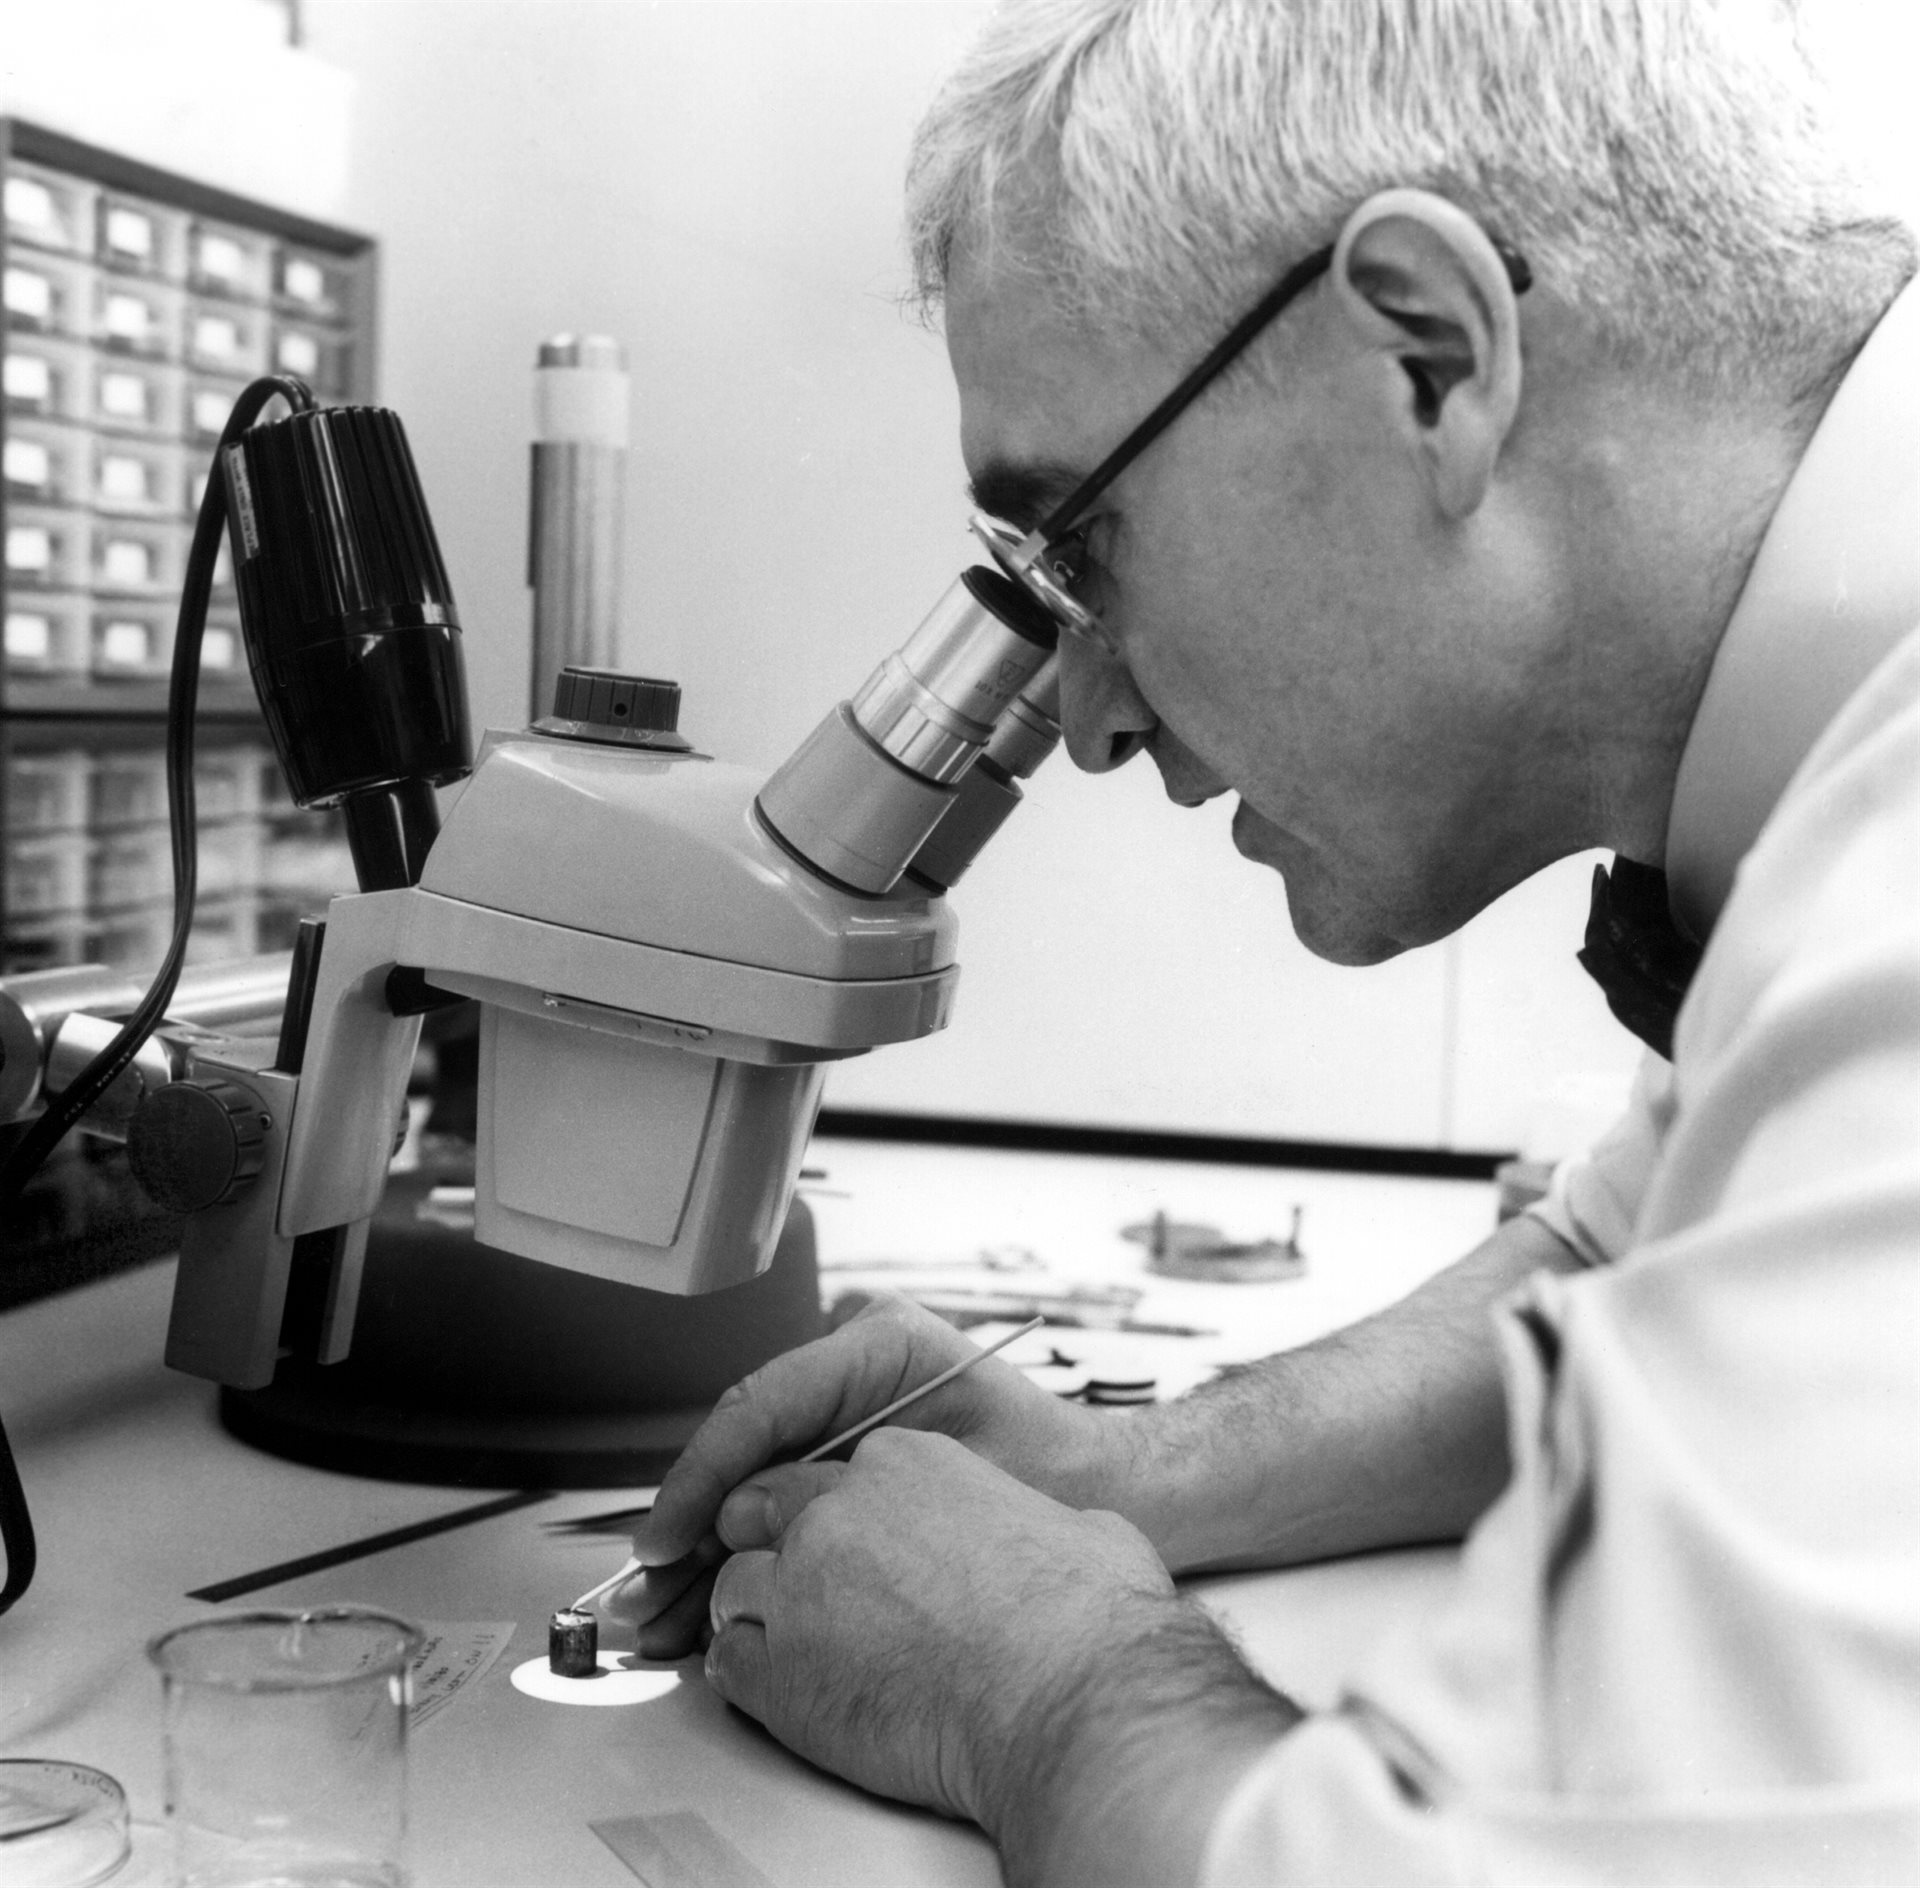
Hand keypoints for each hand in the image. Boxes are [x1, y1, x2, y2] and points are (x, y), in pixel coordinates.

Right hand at [606, 1297, 1121, 1655]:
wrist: (1092, 1485)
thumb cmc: (1040, 1464)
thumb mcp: (949, 1459)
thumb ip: (854, 1477)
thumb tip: (743, 1519)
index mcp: (875, 1342)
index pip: (761, 1404)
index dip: (702, 1475)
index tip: (670, 1536)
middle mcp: (846, 1367)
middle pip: (741, 1447)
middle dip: (689, 1526)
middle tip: (644, 1593)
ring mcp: (841, 1410)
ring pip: (747, 1482)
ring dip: (701, 1553)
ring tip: (661, 1619)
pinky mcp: (841, 1455)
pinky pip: (773, 1502)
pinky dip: (738, 1555)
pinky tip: (702, 1605)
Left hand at [705, 1428, 1165, 1818]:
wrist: (1068, 1700)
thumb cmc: (1083, 1619)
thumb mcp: (1076, 1526)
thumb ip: (1034, 1517)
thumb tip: (1069, 1538)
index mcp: (904, 1459)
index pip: (826, 1473)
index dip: (835, 1517)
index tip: (854, 1552)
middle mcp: (838, 1509)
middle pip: (763, 1517)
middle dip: (782, 1556)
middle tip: (821, 1603)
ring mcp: (799, 1585)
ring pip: (736, 1586)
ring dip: (760, 1617)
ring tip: (807, 1655)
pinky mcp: (778, 1667)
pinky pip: (728, 1661)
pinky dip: (749, 1677)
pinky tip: (792, 1693)